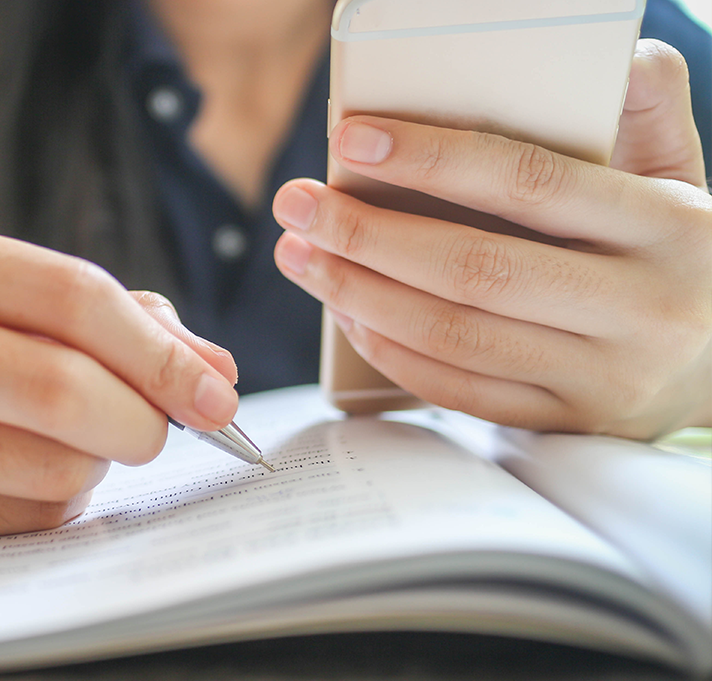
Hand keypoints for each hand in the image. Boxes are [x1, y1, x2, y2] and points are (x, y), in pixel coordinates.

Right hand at [0, 214, 237, 539]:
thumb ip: (107, 316)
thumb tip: (211, 368)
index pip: (68, 295)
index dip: (159, 349)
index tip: (216, 389)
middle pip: (57, 387)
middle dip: (142, 418)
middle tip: (164, 430)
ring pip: (45, 465)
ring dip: (96, 462)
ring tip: (78, 442)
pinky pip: (14, 518)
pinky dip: (55, 502)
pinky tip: (31, 474)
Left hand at [272, 40, 710, 438]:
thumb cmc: (682, 256)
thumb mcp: (683, 177)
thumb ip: (648, 110)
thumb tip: (615, 49)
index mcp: (668, 228)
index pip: (529, 183)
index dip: (432, 159)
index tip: (352, 139)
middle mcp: (640, 310)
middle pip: (474, 268)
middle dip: (367, 234)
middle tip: (298, 206)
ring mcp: (604, 379)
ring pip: (456, 334)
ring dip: (361, 295)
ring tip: (303, 258)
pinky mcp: (569, 424)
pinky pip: (462, 391)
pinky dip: (394, 352)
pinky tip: (350, 316)